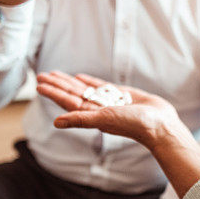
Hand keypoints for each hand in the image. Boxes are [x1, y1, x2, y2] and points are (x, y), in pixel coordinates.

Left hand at [36, 71, 181, 148]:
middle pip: (73, 93)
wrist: (160, 124)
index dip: (53, 92)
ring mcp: (110, 102)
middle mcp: (98, 109)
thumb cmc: (134, 124)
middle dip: (57, 84)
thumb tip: (56, 123)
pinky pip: (102, 87)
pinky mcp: (122, 96)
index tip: (39, 83)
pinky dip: (90, 81)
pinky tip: (80, 76)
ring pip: (85, 89)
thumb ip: (80, 119)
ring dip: (70, 82)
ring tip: (56, 74)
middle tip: (41, 74)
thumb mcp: (105, 119)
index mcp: (92, 115)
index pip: (67, 101)